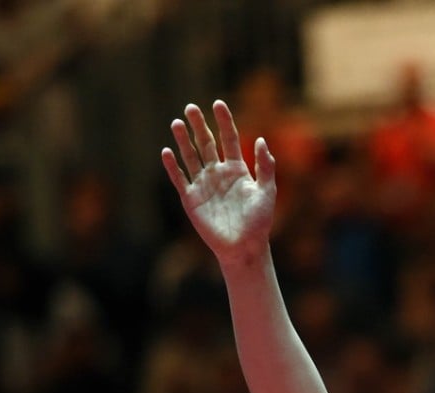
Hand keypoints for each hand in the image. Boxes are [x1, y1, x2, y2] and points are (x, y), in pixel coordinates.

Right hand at [161, 100, 275, 267]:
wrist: (245, 246)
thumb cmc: (260, 221)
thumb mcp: (267, 192)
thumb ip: (265, 166)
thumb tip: (261, 139)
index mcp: (238, 169)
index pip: (229, 139)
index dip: (224, 121)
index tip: (218, 103)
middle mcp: (219, 173)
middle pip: (207, 143)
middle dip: (199, 125)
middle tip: (191, 107)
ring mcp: (204, 185)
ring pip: (191, 157)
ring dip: (184, 140)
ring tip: (177, 122)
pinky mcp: (191, 199)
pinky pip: (180, 178)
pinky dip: (172, 166)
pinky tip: (166, 151)